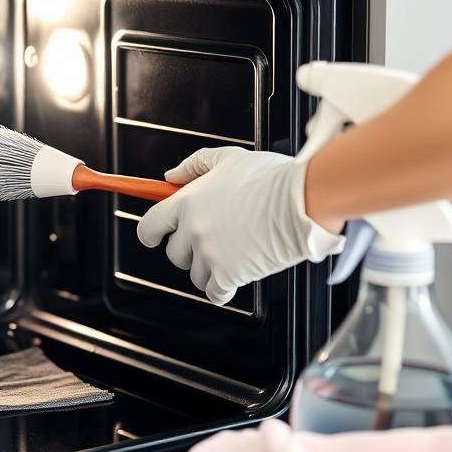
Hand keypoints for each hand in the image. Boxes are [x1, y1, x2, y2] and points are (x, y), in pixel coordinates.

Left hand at [136, 147, 344, 305]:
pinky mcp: (229, 275)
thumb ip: (195, 165)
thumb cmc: (271, 178)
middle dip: (189, 250)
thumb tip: (171, 176)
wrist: (302, 200)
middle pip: (174, 254)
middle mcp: (193, 230)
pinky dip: (223, 289)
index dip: (150, 233)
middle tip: (212, 239)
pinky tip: (236, 274)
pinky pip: (215, 294)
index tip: (154, 237)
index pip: (149, 225)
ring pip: (195, 275)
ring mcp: (210, 254)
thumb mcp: (228, 158)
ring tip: (232, 252)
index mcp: (187, 202)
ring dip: (209, 268)